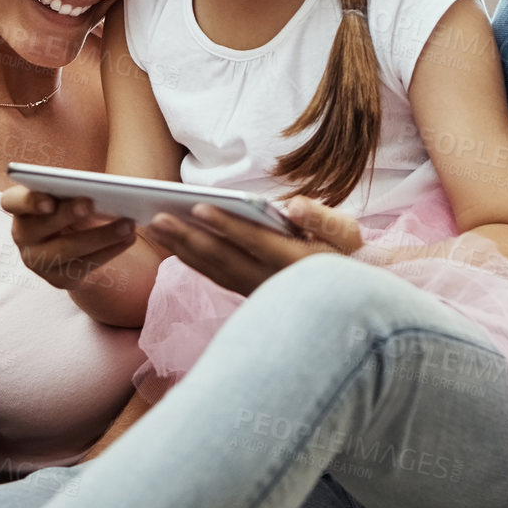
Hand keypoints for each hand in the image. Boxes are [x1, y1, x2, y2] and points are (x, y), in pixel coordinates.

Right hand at [0, 186, 137, 291]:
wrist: (83, 247)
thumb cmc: (76, 211)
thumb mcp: (73, 197)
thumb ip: (76, 189)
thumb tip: (104, 187)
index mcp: (22, 208)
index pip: (12, 201)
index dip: (28, 201)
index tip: (49, 200)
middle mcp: (23, 236)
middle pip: (40, 226)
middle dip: (66, 214)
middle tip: (92, 203)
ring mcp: (37, 261)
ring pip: (66, 250)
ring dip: (100, 236)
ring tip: (128, 224)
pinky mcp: (58, 279)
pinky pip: (84, 266)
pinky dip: (110, 251)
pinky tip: (129, 239)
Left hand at [141, 195, 362, 295]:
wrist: (352, 299)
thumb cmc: (350, 256)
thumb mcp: (347, 234)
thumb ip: (322, 219)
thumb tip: (294, 207)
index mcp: (298, 264)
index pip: (257, 243)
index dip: (227, 226)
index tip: (198, 208)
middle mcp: (272, 283)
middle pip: (225, 260)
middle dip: (189, 238)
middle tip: (158, 218)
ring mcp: (258, 292)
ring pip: (214, 271)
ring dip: (182, 250)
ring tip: (154, 227)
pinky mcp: (249, 293)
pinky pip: (216, 277)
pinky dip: (192, 260)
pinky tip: (172, 243)